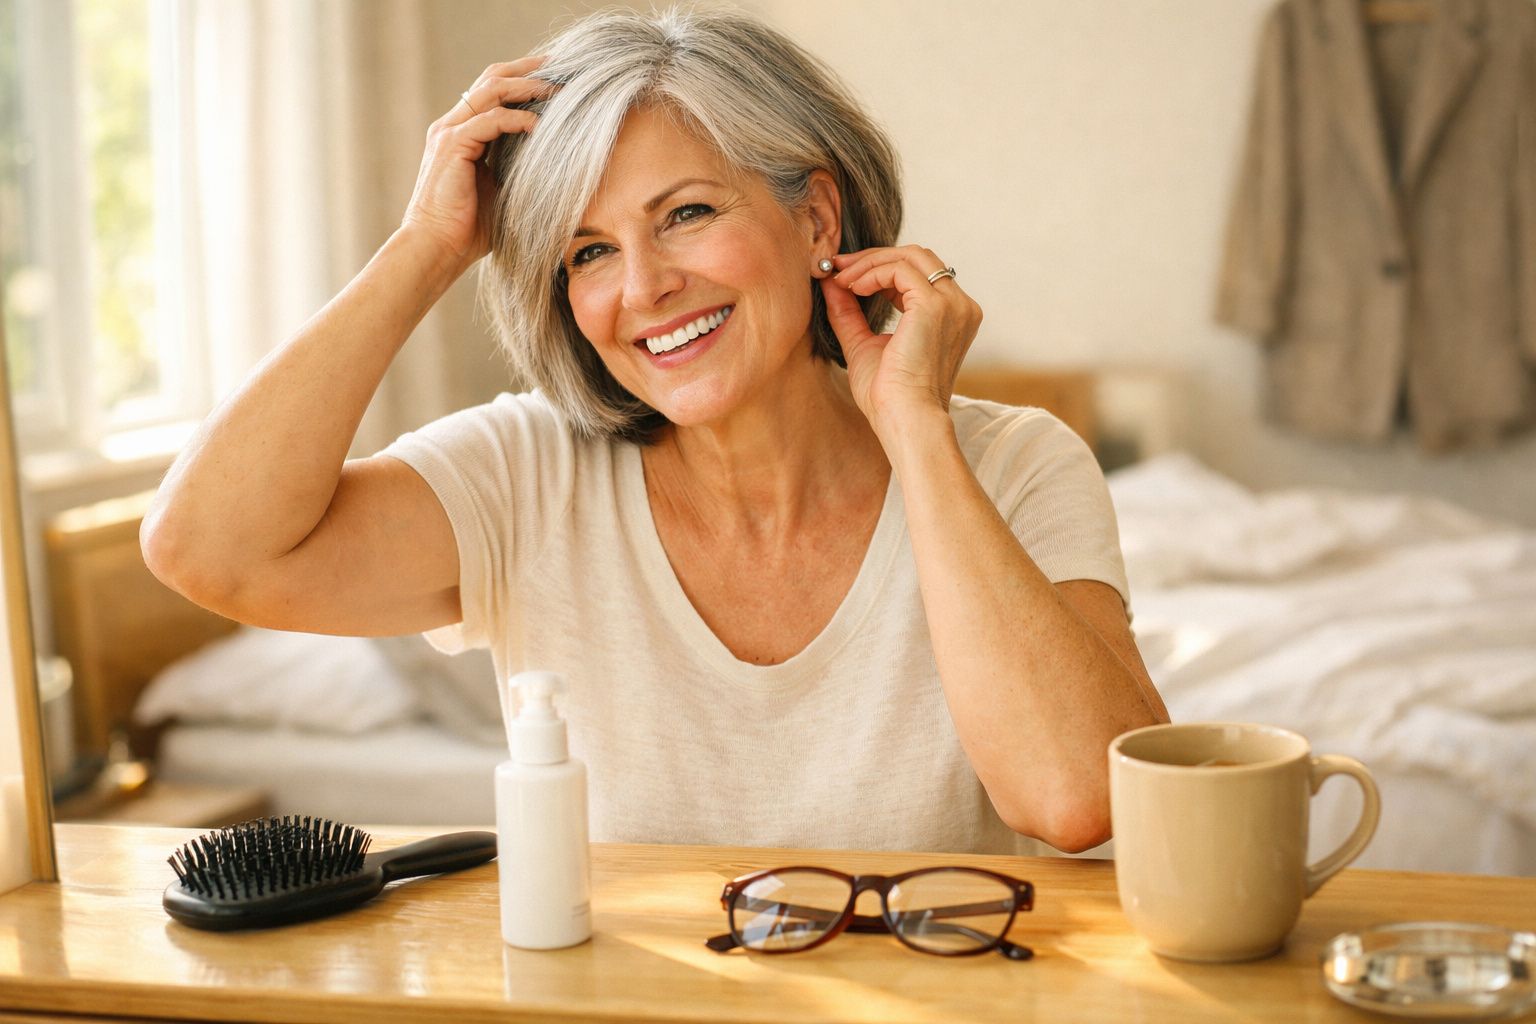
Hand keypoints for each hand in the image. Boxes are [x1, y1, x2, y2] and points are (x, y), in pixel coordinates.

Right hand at [399, 56, 552, 272]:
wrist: (437, 248)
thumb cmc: (468, 229)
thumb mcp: (499, 190)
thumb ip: (514, 167)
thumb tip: (551, 161)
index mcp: (462, 133)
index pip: (494, 91)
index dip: (524, 79)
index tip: (556, 76)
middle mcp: (453, 126)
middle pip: (492, 79)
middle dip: (528, 69)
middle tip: (561, 66)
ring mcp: (450, 133)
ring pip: (491, 90)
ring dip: (527, 86)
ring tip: (557, 89)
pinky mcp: (453, 146)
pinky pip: (490, 120)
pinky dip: (517, 119)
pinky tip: (540, 126)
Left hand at [819, 246, 981, 442]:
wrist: (904, 420)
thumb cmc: (888, 396)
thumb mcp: (863, 345)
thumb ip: (849, 312)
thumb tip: (830, 282)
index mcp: (951, 316)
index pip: (918, 274)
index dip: (879, 268)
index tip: (843, 274)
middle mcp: (959, 307)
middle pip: (918, 257)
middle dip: (874, 257)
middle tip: (838, 266)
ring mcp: (952, 305)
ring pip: (911, 256)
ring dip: (870, 262)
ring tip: (841, 278)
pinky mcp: (935, 306)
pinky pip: (900, 269)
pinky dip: (872, 272)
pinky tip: (852, 287)